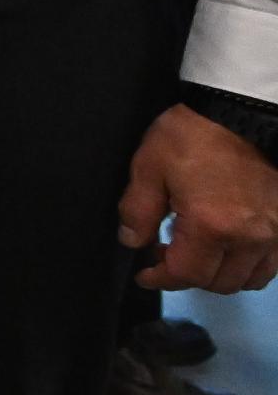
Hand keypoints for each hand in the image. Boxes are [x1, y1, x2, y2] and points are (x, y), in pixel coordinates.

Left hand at [119, 104, 277, 292]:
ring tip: (197, 254)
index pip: (186, 274)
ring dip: (219, 276)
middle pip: (218, 283)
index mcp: (211, 226)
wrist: (240, 111)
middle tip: (166, 255)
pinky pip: (272, 265)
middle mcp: (249, 237)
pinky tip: (228, 250)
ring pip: (248, 278)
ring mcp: (274, 233)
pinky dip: (248, 267)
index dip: (161, 279)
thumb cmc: (192, 135)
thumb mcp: (150, 167)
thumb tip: (132, 242)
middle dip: (187, 276)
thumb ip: (137, 211)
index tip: (145, 274)